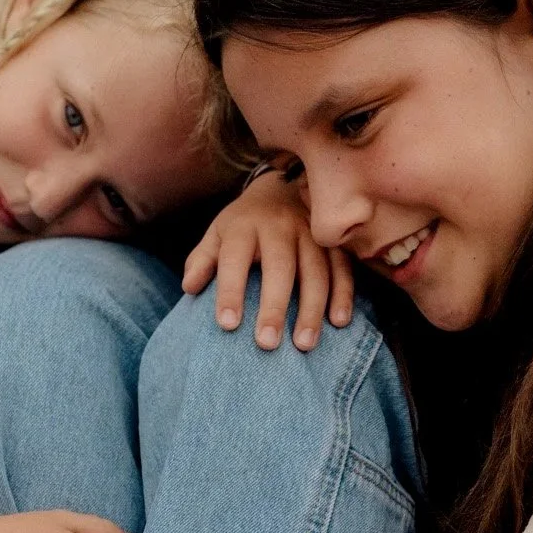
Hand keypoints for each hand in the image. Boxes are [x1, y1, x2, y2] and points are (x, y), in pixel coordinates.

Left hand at [181, 169, 354, 350]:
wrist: (281, 187)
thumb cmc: (243, 223)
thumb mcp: (217, 233)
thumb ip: (202, 259)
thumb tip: (190, 287)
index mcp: (244, 227)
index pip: (234, 260)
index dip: (230, 291)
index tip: (227, 325)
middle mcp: (279, 227)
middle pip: (280, 267)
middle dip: (274, 307)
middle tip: (267, 344)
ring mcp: (310, 232)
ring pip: (316, 271)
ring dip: (311, 309)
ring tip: (304, 344)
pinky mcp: (333, 240)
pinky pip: (342, 267)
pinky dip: (343, 294)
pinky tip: (339, 322)